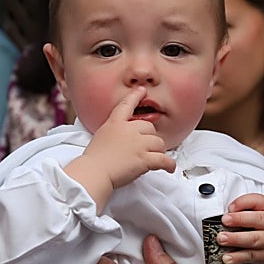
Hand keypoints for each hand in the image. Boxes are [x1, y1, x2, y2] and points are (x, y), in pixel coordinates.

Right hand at [63, 87, 174, 208]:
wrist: (94, 172)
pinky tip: (169, 167)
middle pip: (149, 128)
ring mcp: (138, 144)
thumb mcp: (100, 138)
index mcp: (115, 123)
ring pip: (159, 143)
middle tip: (146, 148)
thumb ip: (113, 134)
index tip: (142, 90)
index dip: (135, 96)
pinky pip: (164, 159)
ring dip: (158, 152)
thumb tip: (121, 140)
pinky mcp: (144, 158)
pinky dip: (169, 164)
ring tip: (153, 160)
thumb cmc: (93, 160)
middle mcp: (128, 130)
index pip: (126, 105)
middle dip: (150, 138)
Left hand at [219, 193, 263, 263]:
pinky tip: (228, 257)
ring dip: (235, 239)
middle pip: (257, 219)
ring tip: (222, 239)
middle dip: (239, 219)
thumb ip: (245, 212)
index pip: (259, 201)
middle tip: (224, 221)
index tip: (230, 208)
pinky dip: (238, 257)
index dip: (243, 202)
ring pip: (254, 239)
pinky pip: (251, 256)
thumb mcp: (259, 217)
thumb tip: (227, 214)